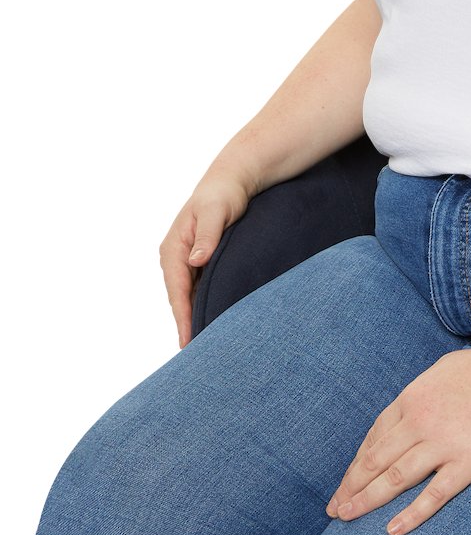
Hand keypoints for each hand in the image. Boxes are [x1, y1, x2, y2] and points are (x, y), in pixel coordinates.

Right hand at [159, 169, 253, 348]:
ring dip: (196, 315)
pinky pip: (200, 287)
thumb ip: (207, 236)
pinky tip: (214, 318)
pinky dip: (205, 303)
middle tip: (197, 355)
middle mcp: (175, 258)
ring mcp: (187, 260)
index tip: (188, 342)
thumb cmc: (223, 194)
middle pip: (181, 298)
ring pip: (190, 295)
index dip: (183, 317)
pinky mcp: (200, 260)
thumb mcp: (216, 211)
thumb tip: (195, 260)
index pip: (176, 291)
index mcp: (172, 249)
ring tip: (206, 345)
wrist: (233, 179)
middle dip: (188, 323)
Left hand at [326, 344, 470, 534]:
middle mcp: (422, 420)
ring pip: (394, 479)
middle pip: (376, 459)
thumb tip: (408, 411)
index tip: (347, 479)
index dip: (357, 461)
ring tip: (347, 518)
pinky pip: (433, 495)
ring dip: (367, 501)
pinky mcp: (469, 463)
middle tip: (334, 508)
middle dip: (351, 486)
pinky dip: (411, 515)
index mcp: (416, 396)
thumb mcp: (447, 369)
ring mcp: (444, 443)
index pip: (376, 434)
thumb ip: (424, 392)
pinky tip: (393, 530)